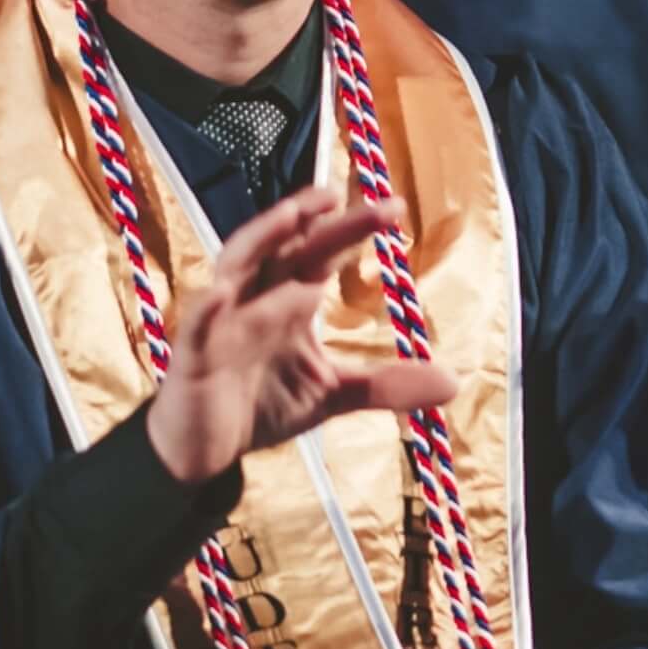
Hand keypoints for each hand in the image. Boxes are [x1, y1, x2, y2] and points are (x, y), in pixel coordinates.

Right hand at [147, 188, 458, 486]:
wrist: (203, 452)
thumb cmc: (262, 405)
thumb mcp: (334, 394)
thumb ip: (387, 384)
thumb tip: (454, 382)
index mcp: (287, 300)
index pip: (320, 252)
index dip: (351, 228)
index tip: (395, 208)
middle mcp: (254, 299)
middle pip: (282, 248)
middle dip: (310, 219)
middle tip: (344, 196)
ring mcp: (220, 323)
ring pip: (235, 268)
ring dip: (260, 240)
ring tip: (291, 217)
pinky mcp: (192, 357)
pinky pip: (197, 328)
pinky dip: (207, 309)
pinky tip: (220, 294)